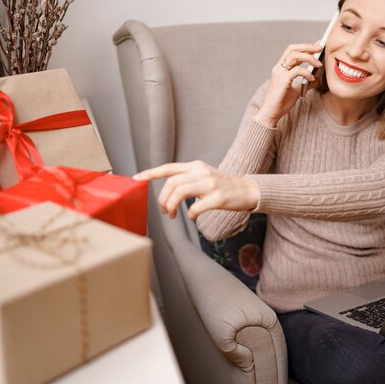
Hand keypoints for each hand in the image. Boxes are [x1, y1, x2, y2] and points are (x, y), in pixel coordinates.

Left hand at [133, 161, 259, 219]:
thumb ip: (186, 180)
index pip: (168, 168)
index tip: (136, 179)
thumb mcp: (203, 176)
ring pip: (180, 193)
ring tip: (173, 215)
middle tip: (165, 211)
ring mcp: (210, 184)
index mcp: (196, 166)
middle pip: (171, 183)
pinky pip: (195, 209)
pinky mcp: (218, 197)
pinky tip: (193, 217)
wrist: (248, 190)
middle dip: (163, 199)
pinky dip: (190, 215)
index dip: (150, 173)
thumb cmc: (222, 187)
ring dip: (171, 206)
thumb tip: (167, 193)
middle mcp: (201, 172)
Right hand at [254, 43, 322, 127]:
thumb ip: (303, 82)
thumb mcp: (296, 90)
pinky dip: (306, 72)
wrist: (271, 114)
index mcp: (281, 69)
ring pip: (294, 55)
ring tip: (318, 64)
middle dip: (308, 47)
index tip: (317, 46)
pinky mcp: (282, 81)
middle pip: (293, 49)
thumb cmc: (281, 103)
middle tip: (320, 48)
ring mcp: (279, 73)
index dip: (305, 47)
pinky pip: (297, 71)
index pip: (292, 51)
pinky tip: (311, 78)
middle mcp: (279, 68)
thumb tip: (315, 76)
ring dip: (309, 57)